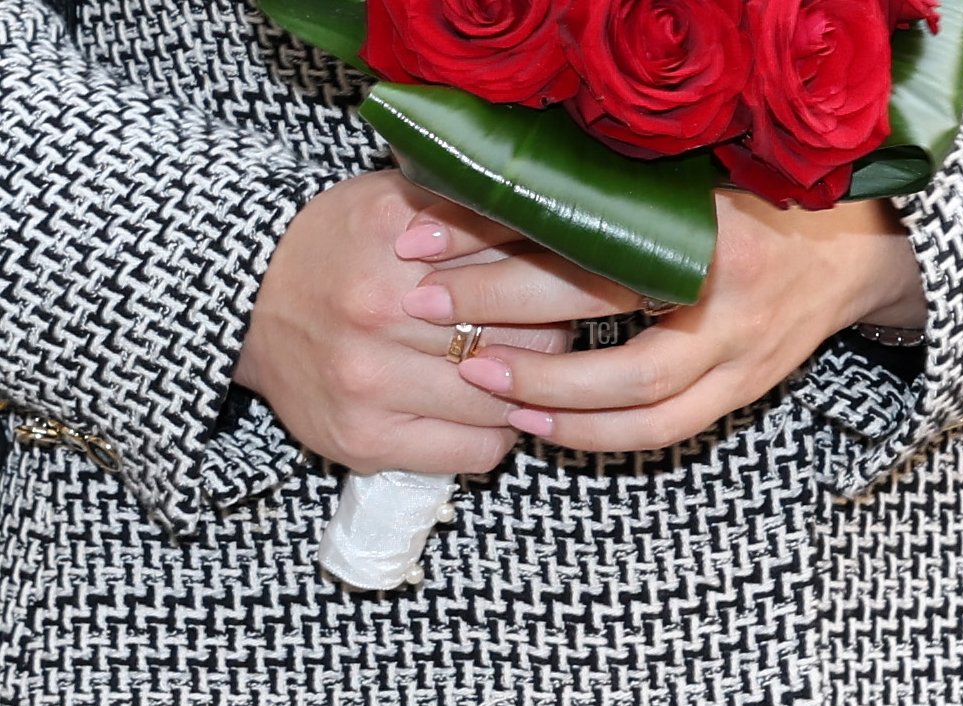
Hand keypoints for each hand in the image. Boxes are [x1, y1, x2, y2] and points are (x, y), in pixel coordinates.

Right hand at [233, 171, 567, 472]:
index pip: (523, 261)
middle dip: (552, 333)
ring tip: (515, 368)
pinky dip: (497, 432)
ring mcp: (368, 381)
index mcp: (392, 233)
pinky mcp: (364, 439)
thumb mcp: (394, 200)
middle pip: (525, 332)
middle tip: (550, 327)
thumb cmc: (336, 249)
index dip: (565, 277)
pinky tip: (484, 408)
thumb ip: (469, 205)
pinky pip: (476, 450)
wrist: (247, 306)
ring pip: (507, 397)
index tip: (574, 282)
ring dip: (527, 388)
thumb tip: (556, 219)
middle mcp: (376, 307)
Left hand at [396, 190, 925, 451]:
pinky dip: (596, 434)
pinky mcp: (745, 390)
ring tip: (476, 378)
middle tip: (429, 311)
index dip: (497, 233)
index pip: (582, 222)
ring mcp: (743, 346)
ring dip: (549, 390)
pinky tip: (536, 424)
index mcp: (703, 215)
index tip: (424, 240)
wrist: (844, 255)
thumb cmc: (746, 212)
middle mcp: (727, 282)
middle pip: (601, 300)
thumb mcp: (681, 187)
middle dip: (501, 307)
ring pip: (637, 388)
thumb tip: (492, 192)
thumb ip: (606, 196)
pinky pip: (665, 428)